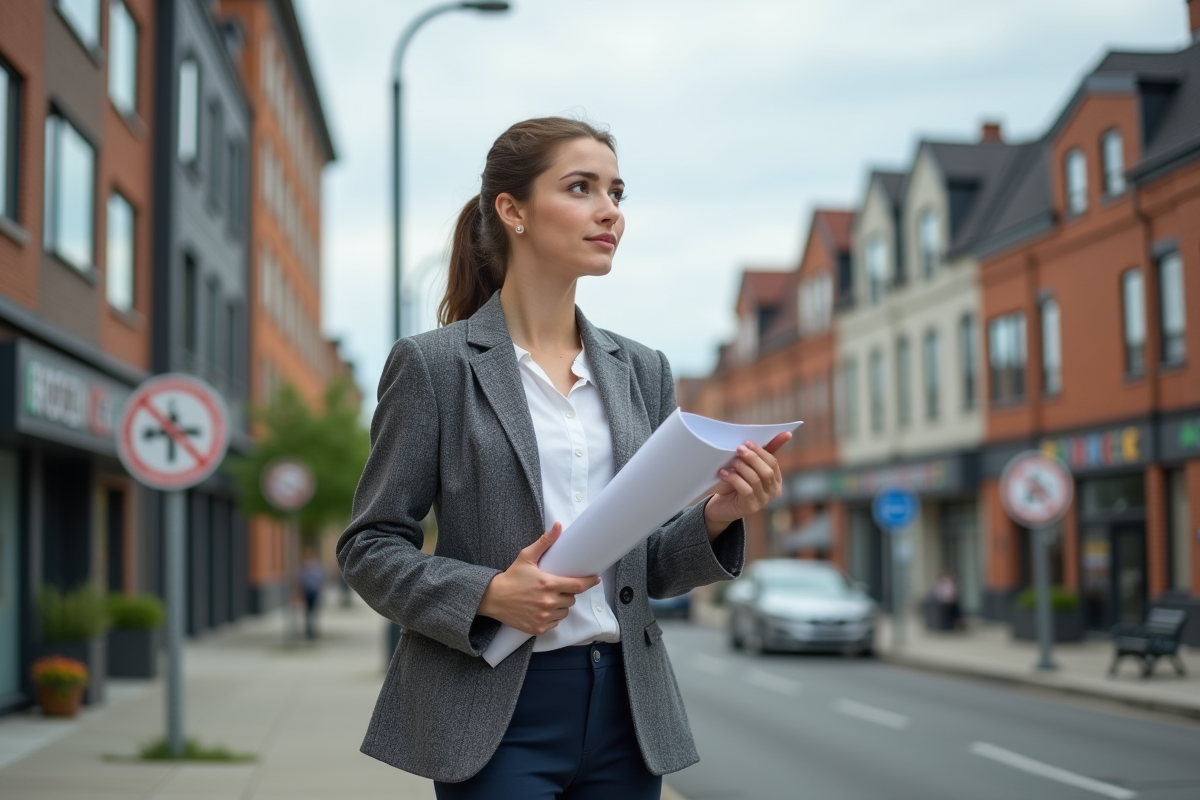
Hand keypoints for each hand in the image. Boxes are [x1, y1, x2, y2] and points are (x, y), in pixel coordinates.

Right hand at [477, 522, 600, 635]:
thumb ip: (544, 542)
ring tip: (549, 598)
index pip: (578, 585)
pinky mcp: (538, 628)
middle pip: (572, 599)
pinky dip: (552, 617)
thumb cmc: (511, 577)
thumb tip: (558, 526)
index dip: (590, 582)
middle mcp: (548, 602)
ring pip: (565, 612)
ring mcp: (544, 616)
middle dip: (568, 592)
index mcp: (548, 584)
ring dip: (561, 605)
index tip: (595, 579)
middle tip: (557, 587)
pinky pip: (555, 623)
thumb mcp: (526, 557)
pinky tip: (542, 609)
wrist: (493, 598)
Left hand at [703, 432, 790, 538]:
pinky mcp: (751, 507)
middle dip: (752, 458)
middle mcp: (773, 492)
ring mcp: (763, 501)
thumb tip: (786, 433)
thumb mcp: (749, 467)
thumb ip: (762, 452)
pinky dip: (734, 479)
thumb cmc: (736, 484)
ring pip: (756, 479)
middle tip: (738, 449)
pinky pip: (746, 489)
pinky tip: (724, 473)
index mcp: (776, 480)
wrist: (722, 507)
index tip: (747, 442)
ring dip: (742, 467)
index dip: (760, 451)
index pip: (773, 462)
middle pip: (766, 471)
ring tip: (731, 462)